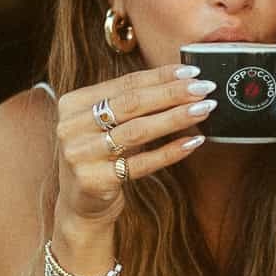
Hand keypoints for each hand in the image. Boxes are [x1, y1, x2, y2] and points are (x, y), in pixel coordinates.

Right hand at [53, 65, 214, 225]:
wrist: (81, 203)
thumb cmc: (102, 156)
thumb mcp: (106, 125)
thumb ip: (131, 104)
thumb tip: (181, 82)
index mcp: (73, 103)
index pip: (125, 83)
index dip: (161, 76)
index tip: (192, 72)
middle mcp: (72, 126)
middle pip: (131, 103)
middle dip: (172, 94)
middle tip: (204, 88)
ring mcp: (80, 154)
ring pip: (136, 131)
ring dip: (175, 118)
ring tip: (203, 110)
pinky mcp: (94, 181)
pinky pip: (140, 164)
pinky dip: (169, 152)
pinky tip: (192, 142)